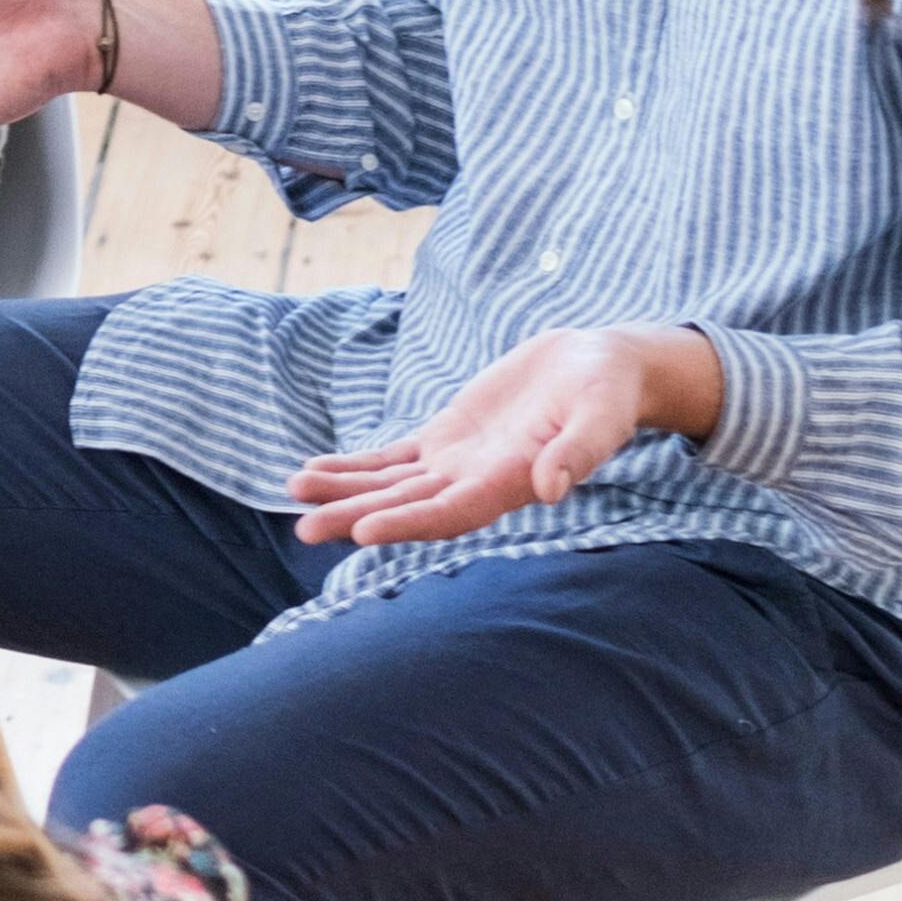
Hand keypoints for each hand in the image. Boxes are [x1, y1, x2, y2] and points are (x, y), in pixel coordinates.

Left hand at [286, 326, 718, 544]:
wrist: (599, 369)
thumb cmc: (607, 394)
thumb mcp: (600, 415)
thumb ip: (577, 451)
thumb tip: (551, 488)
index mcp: (510, 482)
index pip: (451, 513)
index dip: (408, 523)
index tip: (363, 531)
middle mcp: (476, 481)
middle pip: (407, 506)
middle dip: (356, 517)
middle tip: (304, 529)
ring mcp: (457, 461)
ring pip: (390, 484)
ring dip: (343, 491)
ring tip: (294, 493)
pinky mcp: (446, 437)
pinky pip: (392, 458)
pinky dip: (355, 465)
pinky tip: (316, 470)